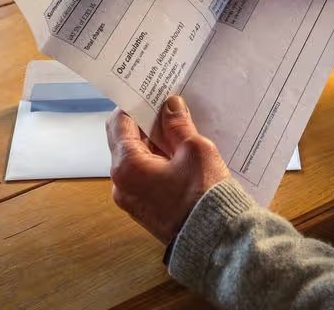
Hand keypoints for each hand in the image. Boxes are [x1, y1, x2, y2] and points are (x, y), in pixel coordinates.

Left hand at [106, 95, 229, 243]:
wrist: (214, 239)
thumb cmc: (203, 195)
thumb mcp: (194, 150)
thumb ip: (177, 125)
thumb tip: (170, 106)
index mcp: (126, 166)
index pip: (119, 124)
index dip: (134, 105)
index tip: (150, 94)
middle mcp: (120, 184)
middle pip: (125, 142)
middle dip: (145, 124)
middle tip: (166, 108)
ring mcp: (130, 199)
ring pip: (135, 160)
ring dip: (152, 143)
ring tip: (176, 130)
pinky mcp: (144, 209)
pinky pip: (143, 177)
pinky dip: (155, 162)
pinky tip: (177, 154)